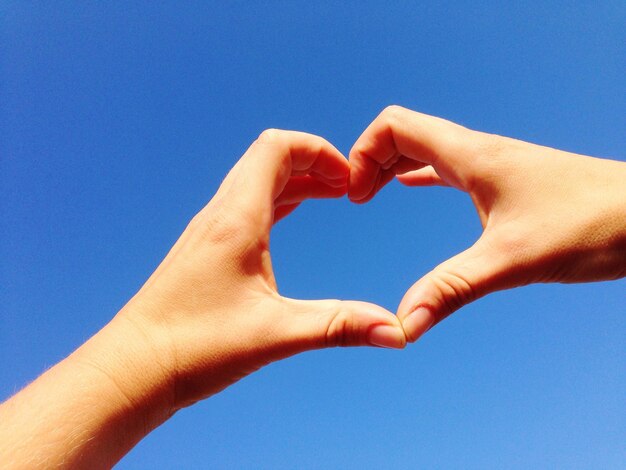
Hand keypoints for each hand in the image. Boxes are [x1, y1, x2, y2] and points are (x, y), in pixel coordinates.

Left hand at [123, 129, 405, 409]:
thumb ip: (339, 326)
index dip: (317, 149)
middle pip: (268, 158)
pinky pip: (246, 206)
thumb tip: (398, 331)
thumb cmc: (194, 348)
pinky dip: (277, 200)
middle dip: (313, 162)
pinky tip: (292, 218)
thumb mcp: (275, 334)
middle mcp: (220, 215)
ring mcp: (209, 231)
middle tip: (349, 187)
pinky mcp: (205, 250)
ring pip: (256, 182)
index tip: (348, 178)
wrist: (133, 369)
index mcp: (236, 219)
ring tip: (333, 195)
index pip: (276, 147)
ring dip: (296, 180)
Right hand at [348, 106, 625, 340]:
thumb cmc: (593, 224)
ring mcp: (492, 165)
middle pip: (404, 134)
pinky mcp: (505, 181)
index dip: (362, 154)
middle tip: (354, 199)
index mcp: (470, 156)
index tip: (354, 197)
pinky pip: (448, 167)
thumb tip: (401, 325)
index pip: (395, 126)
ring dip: (391, 165)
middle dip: (369, 159)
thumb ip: (451, 290)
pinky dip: (418, 174)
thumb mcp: (512, 261)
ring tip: (370, 195)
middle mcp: (477, 152)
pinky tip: (410, 188)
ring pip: (425, 149)